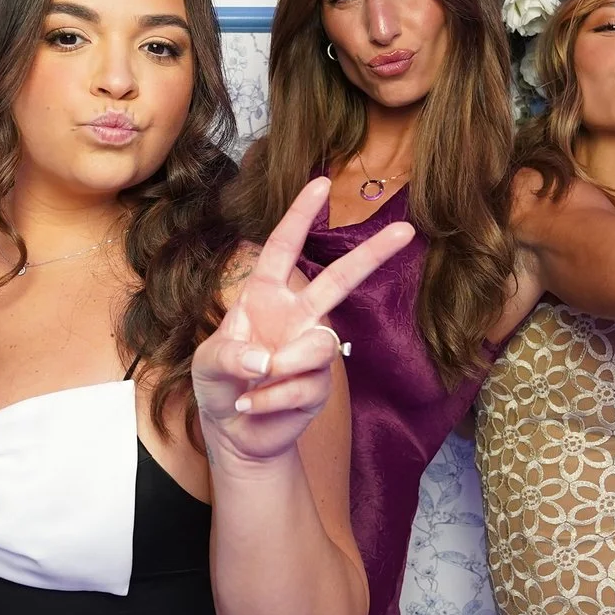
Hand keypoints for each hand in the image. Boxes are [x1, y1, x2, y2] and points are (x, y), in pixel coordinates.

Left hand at [195, 177, 413, 461]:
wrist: (233, 431)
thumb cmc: (218, 384)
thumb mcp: (208, 363)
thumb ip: (230, 354)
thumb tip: (267, 359)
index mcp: (264, 296)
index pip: (282, 248)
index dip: (300, 216)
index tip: (320, 183)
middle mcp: (296, 316)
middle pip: (339, 280)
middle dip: (372, 255)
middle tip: (406, 230)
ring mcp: (312, 350)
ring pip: (320, 344)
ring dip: (284, 367)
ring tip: (253, 383)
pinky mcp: (319, 386)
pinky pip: (305, 386)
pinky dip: (271, 398)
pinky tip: (251, 405)